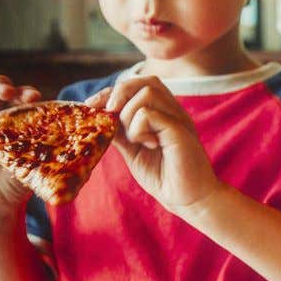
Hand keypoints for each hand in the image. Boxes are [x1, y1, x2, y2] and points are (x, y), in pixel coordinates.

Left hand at [89, 76, 218, 211]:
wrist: (188, 199)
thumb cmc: (163, 176)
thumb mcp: (132, 150)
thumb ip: (120, 131)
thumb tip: (99, 115)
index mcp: (164, 113)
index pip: (138, 85)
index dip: (112, 91)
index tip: (92, 106)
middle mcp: (173, 111)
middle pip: (144, 81)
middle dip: (118, 94)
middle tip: (110, 116)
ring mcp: (179, 119)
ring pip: (147, 93)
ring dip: (129, 115)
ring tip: (136, 139)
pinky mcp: (180, 131)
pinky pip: (149, 114)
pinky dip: (138, 129)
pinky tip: (148, 145)